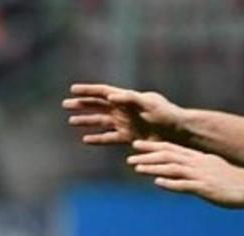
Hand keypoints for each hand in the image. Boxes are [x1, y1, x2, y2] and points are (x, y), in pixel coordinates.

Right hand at [63, 83, 184, 145]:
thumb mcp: (149, 104)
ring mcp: (125, 123)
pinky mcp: (128, 137)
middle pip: (98, 106)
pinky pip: (108, 138)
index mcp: (127, 98)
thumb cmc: (166, 114)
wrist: (178, 132)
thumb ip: (129, 99)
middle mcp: (123, 110)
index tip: (73, 89)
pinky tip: (85, 139)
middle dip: (82, 104)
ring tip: (71, 121)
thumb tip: (109, 96)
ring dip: (86, 121)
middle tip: (65, 104)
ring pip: (100, 121)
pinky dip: (97, 138)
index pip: (103, 92)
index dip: (88, 91)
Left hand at [127, 140, 243, 206]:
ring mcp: (201, 175)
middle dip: (147, 156)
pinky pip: (185, 185)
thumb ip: (195, 169)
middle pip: (168, 156)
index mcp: (198, 158)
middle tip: (129, 157)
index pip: (171, 149)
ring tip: (136, 168)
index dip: (152, 147)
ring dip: (153, 168)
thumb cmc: (233, 180)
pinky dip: (170, 183)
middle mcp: (197, 163)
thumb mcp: (212, 170)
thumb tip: (180, 172)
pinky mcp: (205, 188)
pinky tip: (157, 182)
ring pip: (172, 169)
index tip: (136, 145)